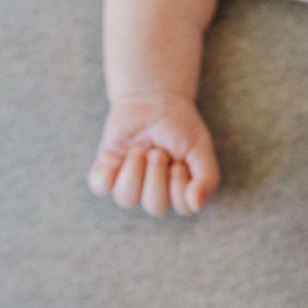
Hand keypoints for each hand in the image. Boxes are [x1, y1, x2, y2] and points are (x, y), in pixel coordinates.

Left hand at [87, 93, 219, 215]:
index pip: (183, 207)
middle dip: (156, 175)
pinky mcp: (107, 171)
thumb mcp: (200, 148)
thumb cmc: (180, 125)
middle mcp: (156, 191)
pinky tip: (116, 160)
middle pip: (155, 206)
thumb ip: (206, 178)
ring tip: (139, 149)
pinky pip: (101, 187)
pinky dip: (107, 174)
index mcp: (182, 188)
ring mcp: (130, 183)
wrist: (153, 100)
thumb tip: (196, 205)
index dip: (179, 186)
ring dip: (134, 170)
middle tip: (158, 152)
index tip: (179, 162)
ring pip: (126, 198)